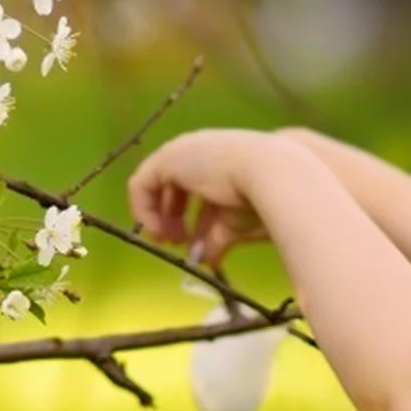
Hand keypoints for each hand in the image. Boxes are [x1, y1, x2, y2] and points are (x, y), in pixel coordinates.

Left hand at [128, 128, 284, 267]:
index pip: (194, 188)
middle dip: (171, 218)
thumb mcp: (235, 223)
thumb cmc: (262, 199)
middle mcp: (198, 150)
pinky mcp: (167, 159)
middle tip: (175, 242)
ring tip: (167, 240)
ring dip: (158, 217)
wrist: (270, 175)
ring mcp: (182, 151)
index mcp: (218, 160)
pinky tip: (158, 232)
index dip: (187, 217)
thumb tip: (206, 260)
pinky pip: (140, 185)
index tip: (189, 242)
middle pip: (173, 186)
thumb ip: (217, 239)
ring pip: (155, 185)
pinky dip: (144, 211)